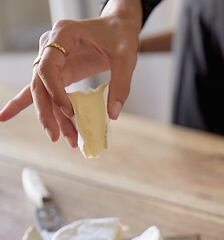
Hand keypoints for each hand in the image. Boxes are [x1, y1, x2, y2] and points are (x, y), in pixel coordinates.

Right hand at [0, 2, 141, 147]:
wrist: (117, 29)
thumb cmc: (120, 39)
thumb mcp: (126, 59)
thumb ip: (120, 85)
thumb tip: (112, 114)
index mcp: (63, 35)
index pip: (48, 67)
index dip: (55, 92)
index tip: (70, 112)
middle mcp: (51, 46)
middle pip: (39, 83)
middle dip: (47, 113)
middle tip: (57, 137)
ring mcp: (51, 58)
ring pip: (42, 91)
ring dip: (51, 117)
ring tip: (67, 140)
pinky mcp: (57, 70)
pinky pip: (38, 88)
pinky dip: (22, 103)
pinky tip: (5, 117)